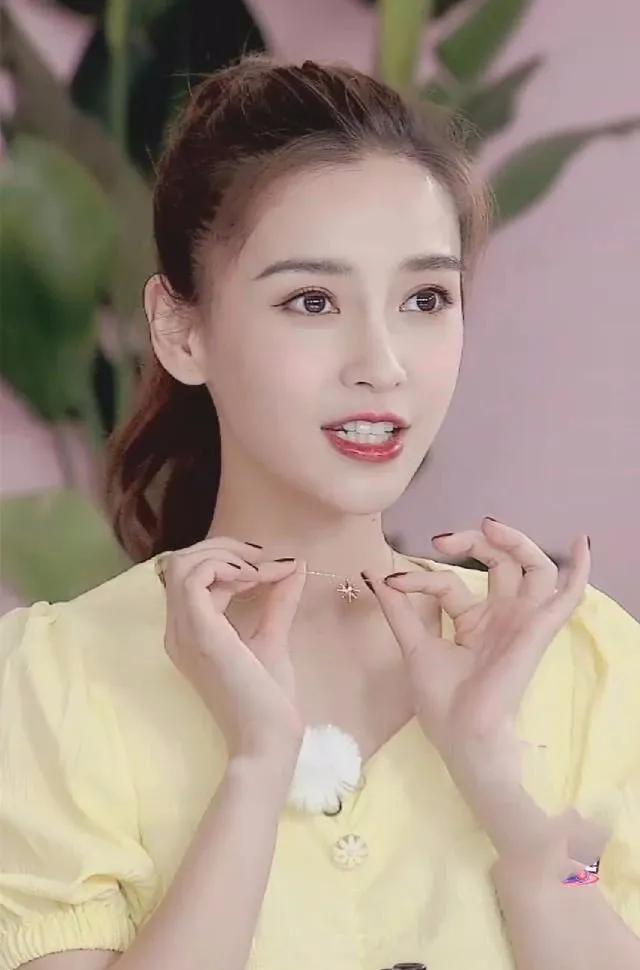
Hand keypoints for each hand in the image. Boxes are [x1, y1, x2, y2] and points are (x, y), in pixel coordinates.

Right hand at [156, 538, 307, 763]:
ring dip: (225, 555)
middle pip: (181, 562)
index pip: (191, 575)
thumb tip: (293, 564)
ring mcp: (184, 631)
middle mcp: (178, 630)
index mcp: (190, 632)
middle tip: (264, 560)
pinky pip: (195, 579)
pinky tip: (256, 578)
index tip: (270, 567)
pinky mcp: (199, 633)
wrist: (268, 740)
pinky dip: (226, 566)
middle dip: (225, 548)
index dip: (229, 559)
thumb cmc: (268, 701)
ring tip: (260, 571)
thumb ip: (277, 600)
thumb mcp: (272, 636)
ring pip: (183, 564)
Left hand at [364, 518, 591, 849]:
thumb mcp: (414, 645)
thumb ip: (398, 609)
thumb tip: (373, 573)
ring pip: (533, 567)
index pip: (450, 582)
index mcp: (474, 621)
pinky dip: (580, 569)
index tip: (392, 580)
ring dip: (515, 541)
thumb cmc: (442, 701)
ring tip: (490, 527)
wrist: (462, 734)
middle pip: (500, 563)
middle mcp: (501, 616)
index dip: (420, 577)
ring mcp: (522, 620)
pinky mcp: (538, 629)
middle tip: (444, 540)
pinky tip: (583, 542)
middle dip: (473, 542)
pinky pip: (568, 596)